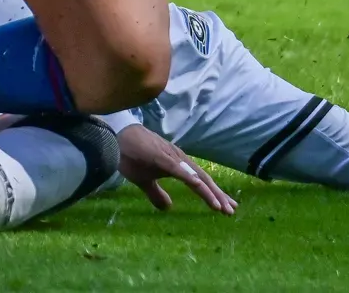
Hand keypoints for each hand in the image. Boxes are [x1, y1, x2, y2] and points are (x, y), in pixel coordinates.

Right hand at [117, 124, 235, 214]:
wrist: (117, 137)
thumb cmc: (131, 156)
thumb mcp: (145, 181)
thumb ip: (156, 194)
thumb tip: (168, 208)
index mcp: (177, 165)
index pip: (200, 182)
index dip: (213, 194)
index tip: (225, 208)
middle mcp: (180, 160)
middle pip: (204, 180)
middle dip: (219, 195)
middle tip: (231, 211)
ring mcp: (173, 158)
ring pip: (197, 177)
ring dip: (211, 192)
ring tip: (222, 206)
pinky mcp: (163, 158)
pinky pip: (180, 171)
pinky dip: (192, 180)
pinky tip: (201, 188)